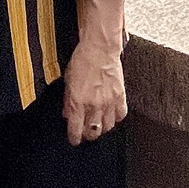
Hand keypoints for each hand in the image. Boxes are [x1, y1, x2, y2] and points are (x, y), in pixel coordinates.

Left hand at [63, 29, 126, 147]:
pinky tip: (111, 114)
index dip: (74, 138)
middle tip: (86, 131)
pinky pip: (120, 115)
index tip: (74, 139)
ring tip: (98, 124)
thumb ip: (67, 101)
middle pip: (93, 132)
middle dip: (88, 134)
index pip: (75, 130)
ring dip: (102, 128)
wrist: (99, 48)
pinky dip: (116, 118)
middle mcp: (93, 105)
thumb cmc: (82, 60)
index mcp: (77, 102)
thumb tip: (67, 114)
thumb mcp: (67, 81)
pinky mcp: (120, 96)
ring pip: (107, 127)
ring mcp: (108, 102)